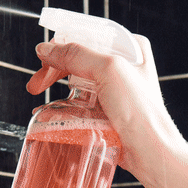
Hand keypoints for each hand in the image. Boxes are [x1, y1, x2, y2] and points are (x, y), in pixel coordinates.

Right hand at [26, 37, 184, 182]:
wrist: (150, 152)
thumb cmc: (140, 111)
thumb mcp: (108, 70)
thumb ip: (76, 55)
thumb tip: (46, 49)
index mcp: (130, 47)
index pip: (88, 35)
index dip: (62, 44)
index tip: (42, 57)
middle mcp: (123, 66)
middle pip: (79, 59)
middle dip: (54, 69)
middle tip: (36, 84)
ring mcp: (115, 90)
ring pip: (77, 82)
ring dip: (57, 89)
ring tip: (40, 100)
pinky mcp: (107, 112)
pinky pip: (80, 104)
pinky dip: (63, 107)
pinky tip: (50, 113)